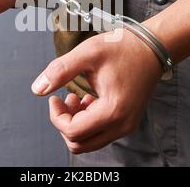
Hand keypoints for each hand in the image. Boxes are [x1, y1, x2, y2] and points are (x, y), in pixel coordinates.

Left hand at [31, 29, 162, 153]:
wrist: (152, 47)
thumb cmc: (123, 48)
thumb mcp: (87, 54)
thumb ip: (60, 71)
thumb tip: (37, 89)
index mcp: (113, 111)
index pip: (73, 132)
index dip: (56, 117)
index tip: (55, 97)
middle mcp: (122, 125)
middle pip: (80, 143)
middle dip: (65, 123)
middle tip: (65, 99)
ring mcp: (126, 125)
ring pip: (89, 141)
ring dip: (76, 123)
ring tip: (76, 97)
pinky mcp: (127, 121)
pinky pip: (100, 133)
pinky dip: (88, 121)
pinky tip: (88, 99)